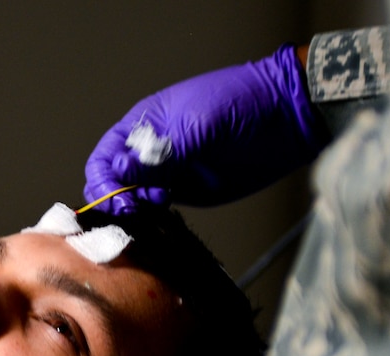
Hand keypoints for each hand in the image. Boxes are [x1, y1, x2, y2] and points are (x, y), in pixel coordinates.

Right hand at [83, 43, 329, 214]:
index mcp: (144, 124)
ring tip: (155, 206)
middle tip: (136, 208)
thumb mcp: (197, 124)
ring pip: (136, 198)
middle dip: (116, 199)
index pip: (105, 156)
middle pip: (114, 182)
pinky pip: (161, 208)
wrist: (286, 117)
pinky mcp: (190, 191)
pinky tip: (160, 219)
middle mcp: (151, 150)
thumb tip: (120, 171)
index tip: (117, 197)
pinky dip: (154, 217)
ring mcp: (171, 172)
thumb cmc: (241, 103)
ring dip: (135, 210)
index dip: (103, 179)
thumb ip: (160, 152)